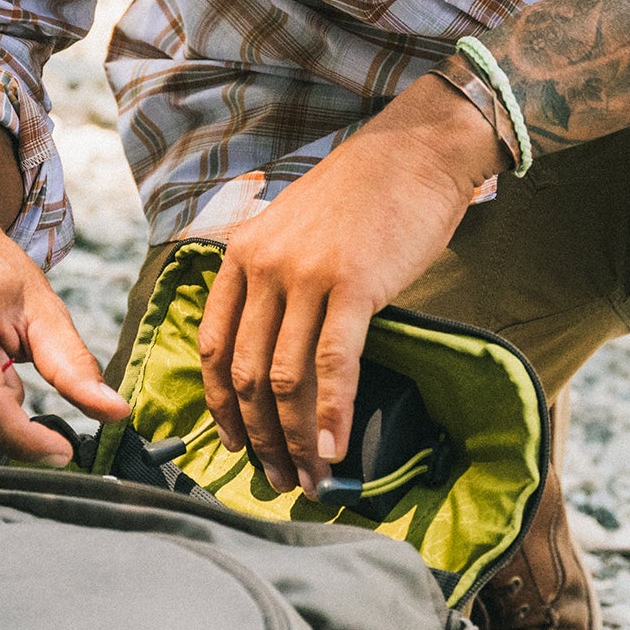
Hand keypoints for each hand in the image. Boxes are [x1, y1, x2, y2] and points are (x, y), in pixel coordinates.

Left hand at [197, 73, 500, 499]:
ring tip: (308, 480)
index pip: (212, 346)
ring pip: (285, 378)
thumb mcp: (295, 224)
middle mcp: (265, 265)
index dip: (220, 407)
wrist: (417, 149)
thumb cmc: (364, 190)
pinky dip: (331, 414)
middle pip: (245, 374)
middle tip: (275, 480)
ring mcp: (308, 274)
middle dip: (259, 438)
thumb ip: (276, 277)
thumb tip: (278, 351)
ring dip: (294, 440)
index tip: (235, 445)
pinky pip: (333, 363)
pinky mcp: (354, 284)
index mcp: (243, 252)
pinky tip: (333, 451)